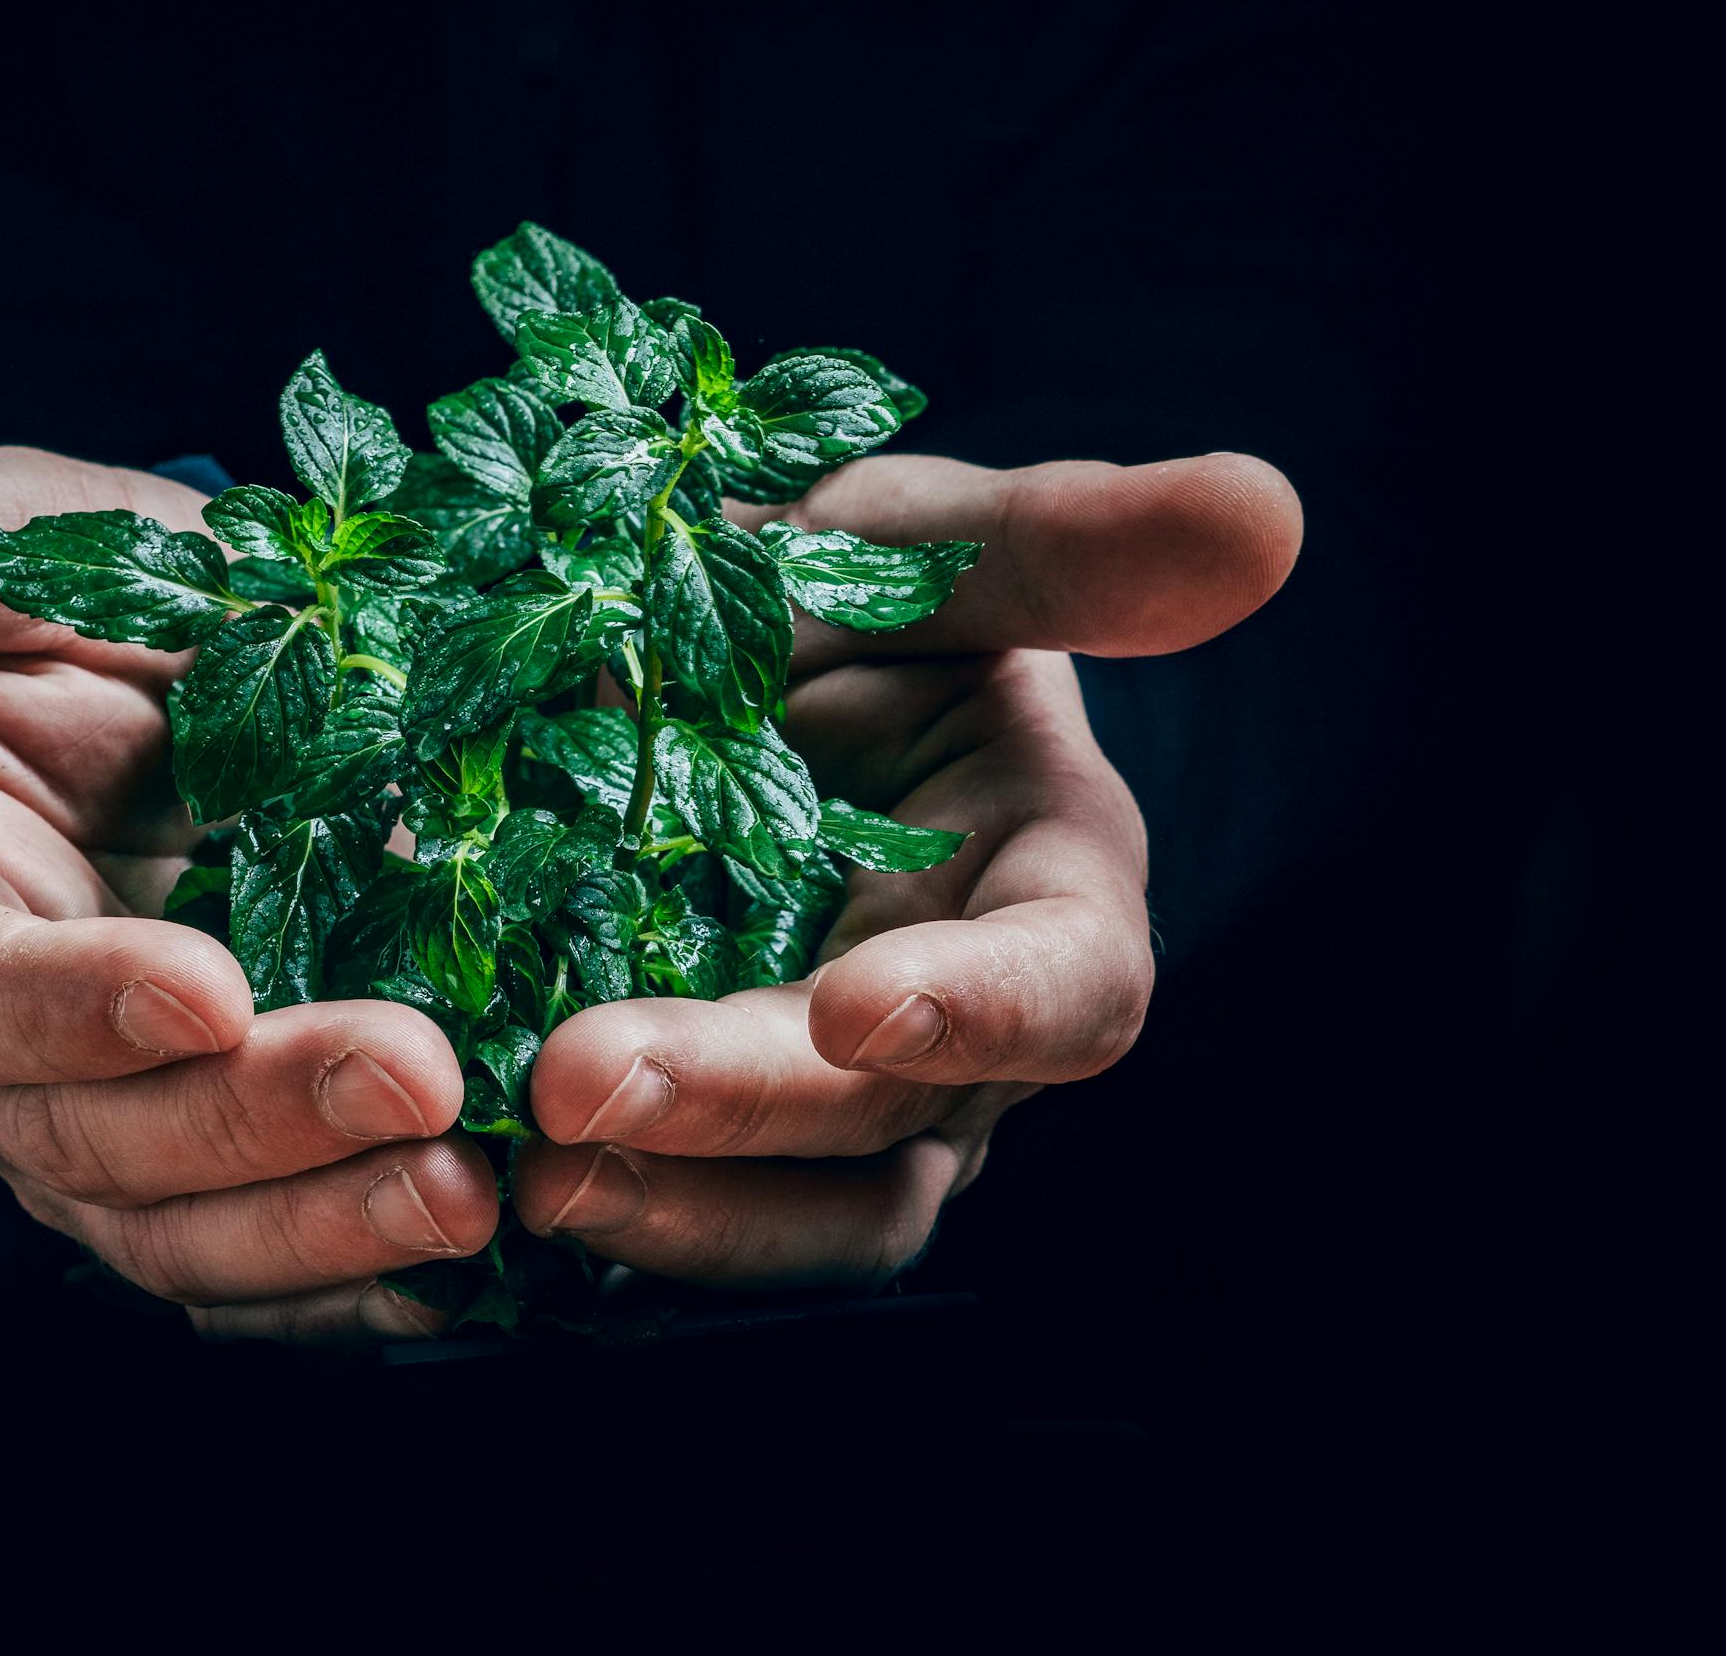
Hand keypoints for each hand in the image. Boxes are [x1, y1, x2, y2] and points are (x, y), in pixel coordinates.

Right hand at [0, 427, 494, 1343]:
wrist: (212, 660)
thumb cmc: (91, 587)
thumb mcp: (1, 536)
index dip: (63, 1003)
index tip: (206, 985)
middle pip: (82, 1133)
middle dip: (248, 1121)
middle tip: (416, 1080)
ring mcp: (94, 1117)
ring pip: (175, 1225)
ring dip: (320, 1222)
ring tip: (467, 1187)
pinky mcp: (204, 1165)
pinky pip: (261, 1257)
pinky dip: (355, 1271)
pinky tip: (461, 1260)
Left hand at [511, 452, 1302, 1290]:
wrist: (700, 647)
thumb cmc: (847, 591)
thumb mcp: (928, 543)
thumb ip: (1066, 546)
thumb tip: (1265, 510)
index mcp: (1045, 891)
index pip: (1067, 989)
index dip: (979, 1013)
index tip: (857, 1006)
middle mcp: (949, 1031)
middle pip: (888, 1130)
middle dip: (740, 1115)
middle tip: (574, 1084)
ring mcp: (824, 1101)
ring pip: (786, 1214)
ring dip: (662, 1207)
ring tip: (514, 1164)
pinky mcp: (698, 1126)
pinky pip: (661, 1197)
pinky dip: (581, 1189)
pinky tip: (459, 1161)